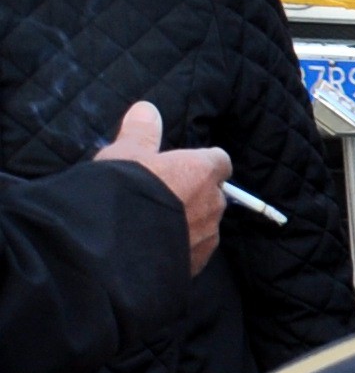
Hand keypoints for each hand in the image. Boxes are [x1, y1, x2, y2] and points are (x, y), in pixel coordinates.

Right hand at [93, 102, 225, 272]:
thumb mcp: (124, 153)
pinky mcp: (198, 263)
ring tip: (155, 222)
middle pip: (214, 193)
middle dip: (195, 193)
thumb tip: (148, 109)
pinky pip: (194, 249)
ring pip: (205, 223)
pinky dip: (181, 245)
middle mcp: (214, 203)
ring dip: (189, 221)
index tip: (186, 164)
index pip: (220, 161)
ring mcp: (209, 236)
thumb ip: (140, 132)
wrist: (116, 246)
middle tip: (163, 194)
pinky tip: (156, 245)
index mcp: (201, 171)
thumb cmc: (123, 189)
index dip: (204, 162)